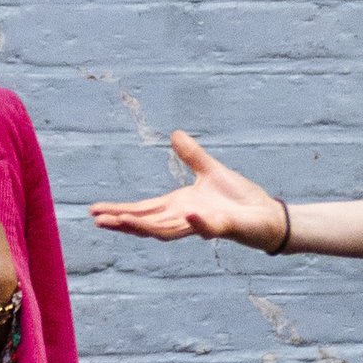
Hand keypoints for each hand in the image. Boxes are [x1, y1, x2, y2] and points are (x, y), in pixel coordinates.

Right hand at [89, 132, 286, 250]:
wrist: (267, 215)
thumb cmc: (239, 198)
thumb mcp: (211, 170)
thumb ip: (191, 155)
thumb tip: (174, 133)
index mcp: (179, 206)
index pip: (143, 210)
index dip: (119, 211)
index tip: (95, 211)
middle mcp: (185, 218)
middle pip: (148, 222)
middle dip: (123, 222)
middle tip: (98, 220)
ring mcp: (203, 224)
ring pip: (168, 229)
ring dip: (146, 226)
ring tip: (122, 222)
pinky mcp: (224, 227)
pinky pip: (209, 226)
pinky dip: (198, 223)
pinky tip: (187, 214)